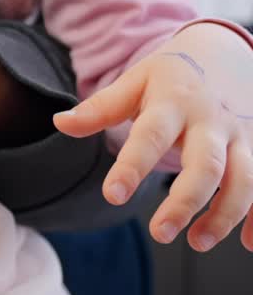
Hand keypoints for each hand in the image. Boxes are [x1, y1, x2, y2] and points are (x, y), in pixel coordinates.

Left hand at [55, 23, 252, 251]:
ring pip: (244, 179)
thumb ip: (100, 107)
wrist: (226, 50)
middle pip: (206, 164)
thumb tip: (60, 122)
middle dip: (186, 201)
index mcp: (174, 103)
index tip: (112, 195)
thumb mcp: (135, 81)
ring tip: (198, 243)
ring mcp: (243, 135)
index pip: (150, 136)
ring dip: (225, 214)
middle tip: (159, 233)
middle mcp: (212, 121)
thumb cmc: (172, 75)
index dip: (132, 166)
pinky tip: (248, 244)